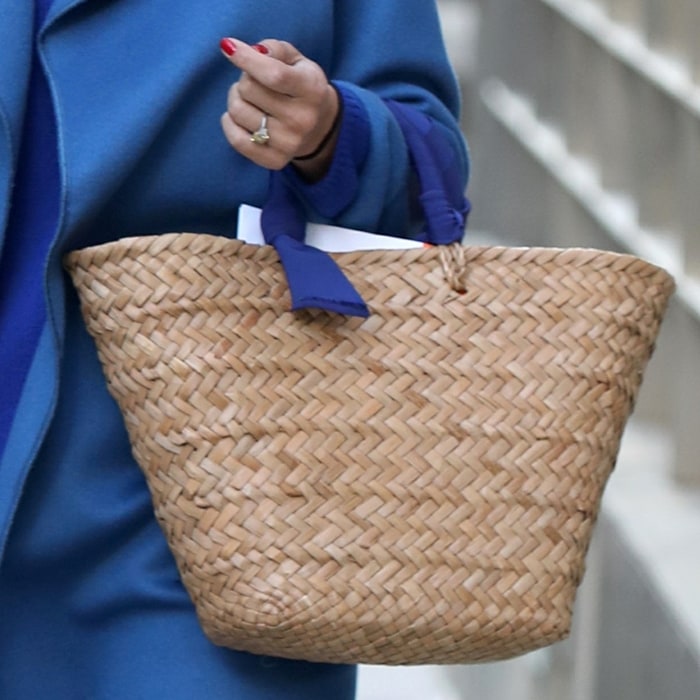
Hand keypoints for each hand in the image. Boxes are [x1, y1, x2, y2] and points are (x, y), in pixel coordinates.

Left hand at [220, 38, 339, 178]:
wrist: (318, 126)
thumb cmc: (300, 84)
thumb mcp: (295, 60)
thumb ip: (275, 50)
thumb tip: (253, 51)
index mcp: (312, 90)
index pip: (274, 75)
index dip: (247, 59)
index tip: (228, 47)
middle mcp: (303, 120)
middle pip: (249, 89)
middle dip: (244, 78)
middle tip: (253, 81)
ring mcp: (289, 144)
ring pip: (238, 111)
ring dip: (236, 98)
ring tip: (249, 98)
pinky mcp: (275, 160)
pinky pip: (236, 139)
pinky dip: (230, 123)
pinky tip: (238, 116)